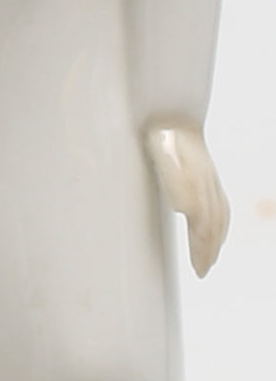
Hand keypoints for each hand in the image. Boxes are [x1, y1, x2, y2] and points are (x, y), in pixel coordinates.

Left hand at [145, 121, 230, 276]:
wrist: (170, 109)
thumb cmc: (162, 134)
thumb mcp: (163, 156)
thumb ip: (177, 184)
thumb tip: (186, 213)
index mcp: (198, 184)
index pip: (203, 225)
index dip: (201, 248)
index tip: (199, 270)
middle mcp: (207, 183)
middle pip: (213, 223)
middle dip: (209, 249)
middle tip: (203, 271)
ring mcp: (208, 177)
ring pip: (219, 214)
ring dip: (215, 238)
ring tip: (209, 256)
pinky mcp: (206, 172)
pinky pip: (219, 202)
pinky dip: (219, 221)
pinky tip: (213, 226)